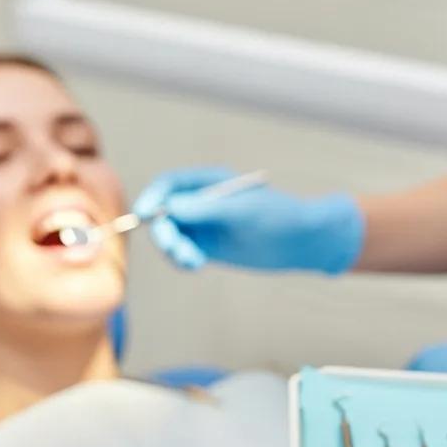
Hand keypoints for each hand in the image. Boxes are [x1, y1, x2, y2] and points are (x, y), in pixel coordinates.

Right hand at [132, 167, 363, 272]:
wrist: (302, 242)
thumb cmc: (277, 216)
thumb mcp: (242, 211)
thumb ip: (206, 209)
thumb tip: (169, 208)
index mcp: (209, 182)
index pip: (170, 185)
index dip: (153, 197)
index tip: (144, 214)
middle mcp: (201, 202)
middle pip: (164, 213)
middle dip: (164, 232)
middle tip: (176, 249)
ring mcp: (203, 225)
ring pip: (171, 236)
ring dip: (174, 249)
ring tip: (193, 262)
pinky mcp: (207, 247)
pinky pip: (182, 252)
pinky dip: (182, 259)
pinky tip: (195, 264)